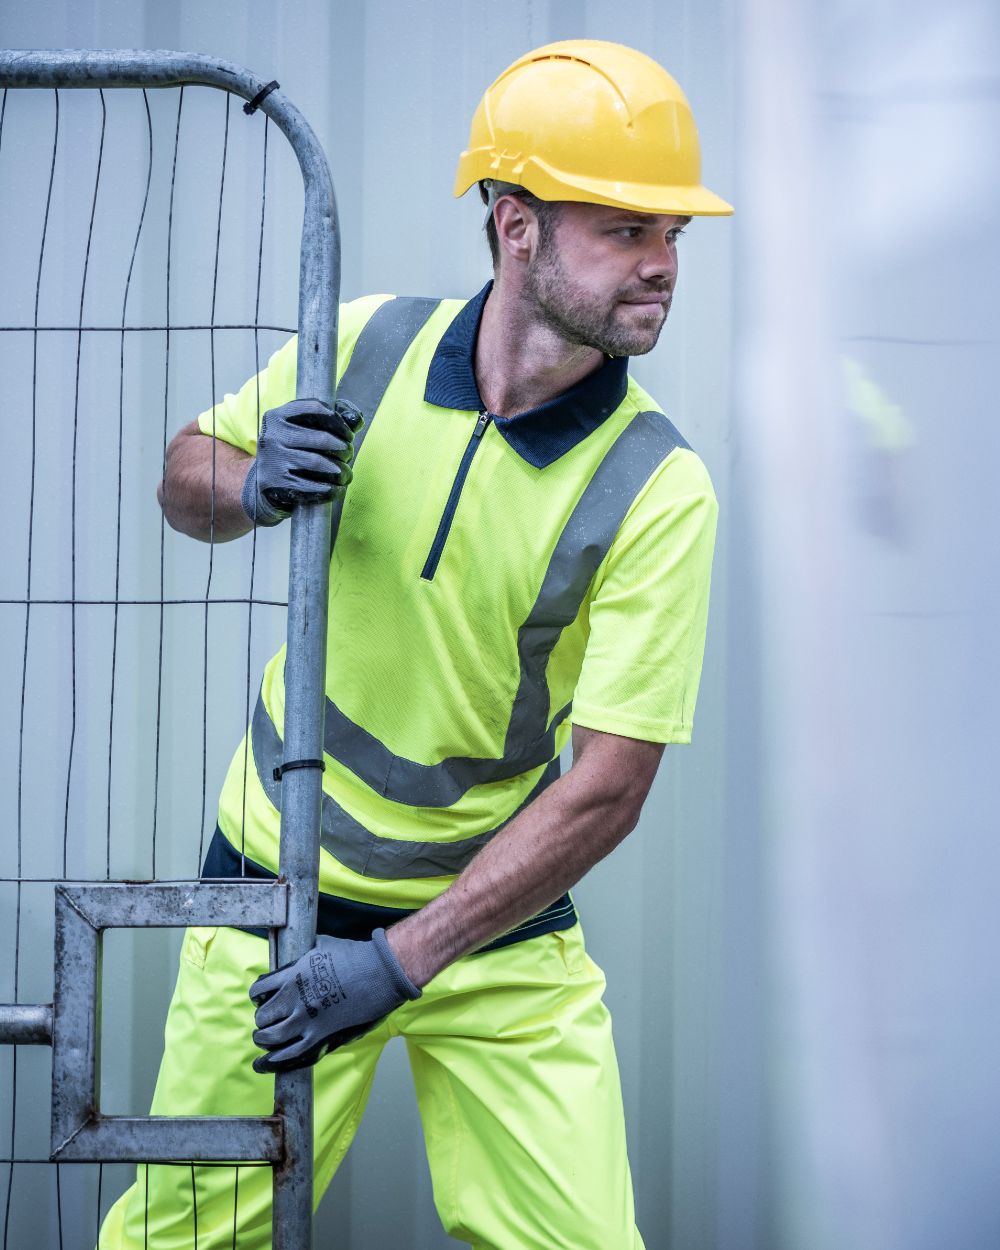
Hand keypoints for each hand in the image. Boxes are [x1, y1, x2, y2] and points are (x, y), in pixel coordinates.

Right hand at [241, 397, 363, 525]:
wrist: (264, 481)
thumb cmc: (290, 451)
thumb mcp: (299, 429)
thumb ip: (327, 420)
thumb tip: (356, 420)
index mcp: (277, 416)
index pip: (315, 409)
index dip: (338, 421)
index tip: (348, 434)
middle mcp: (272, 436)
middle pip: (321, 439)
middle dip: (343, 448)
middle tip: (349, 454)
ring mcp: (273, 460)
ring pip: (318, 463)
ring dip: (340, 470)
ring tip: (346, 474)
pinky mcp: (275, 484)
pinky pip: (311, 487)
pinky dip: (330, 489)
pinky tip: (338, 488)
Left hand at [248, 928, 419, 1073]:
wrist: (380, 972)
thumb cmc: (357, 956)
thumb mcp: (324, 945)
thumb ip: (309, 953)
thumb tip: (306, 950)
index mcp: (293, 974)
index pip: (260, 990)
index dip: (258, 997)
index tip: (261, 1000)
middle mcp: (294, 998)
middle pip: (263, 1016)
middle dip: (262, 1020)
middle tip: (267, 1022)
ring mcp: (306, 1020)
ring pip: (270, 1037)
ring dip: (264, 1040)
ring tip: (264, 1041)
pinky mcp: (320, 1037)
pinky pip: (289, 1055)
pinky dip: (272, 1062)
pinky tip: (263, 1064)